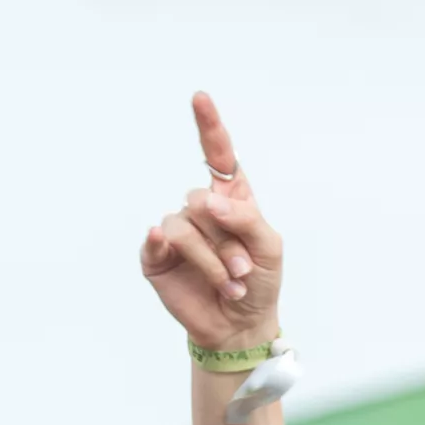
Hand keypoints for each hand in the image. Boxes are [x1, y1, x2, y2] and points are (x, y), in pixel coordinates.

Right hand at [141, 90, 284, 354]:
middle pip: (202, 200)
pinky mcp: (156, 254)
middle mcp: (201, 210)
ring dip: (212, 260)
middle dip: (227, 240)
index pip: (218, 156)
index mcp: (230, 200)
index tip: (200, 97)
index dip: (208, 126)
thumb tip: (208, 200)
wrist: (240, 326)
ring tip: (231, 284)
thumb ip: (246, 218)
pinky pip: (158, 239)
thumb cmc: (259, 283)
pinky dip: (172, 251)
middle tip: (243, 272)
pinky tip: (179, 263)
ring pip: (184, 225)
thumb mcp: (268, 248)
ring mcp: (177, 231)